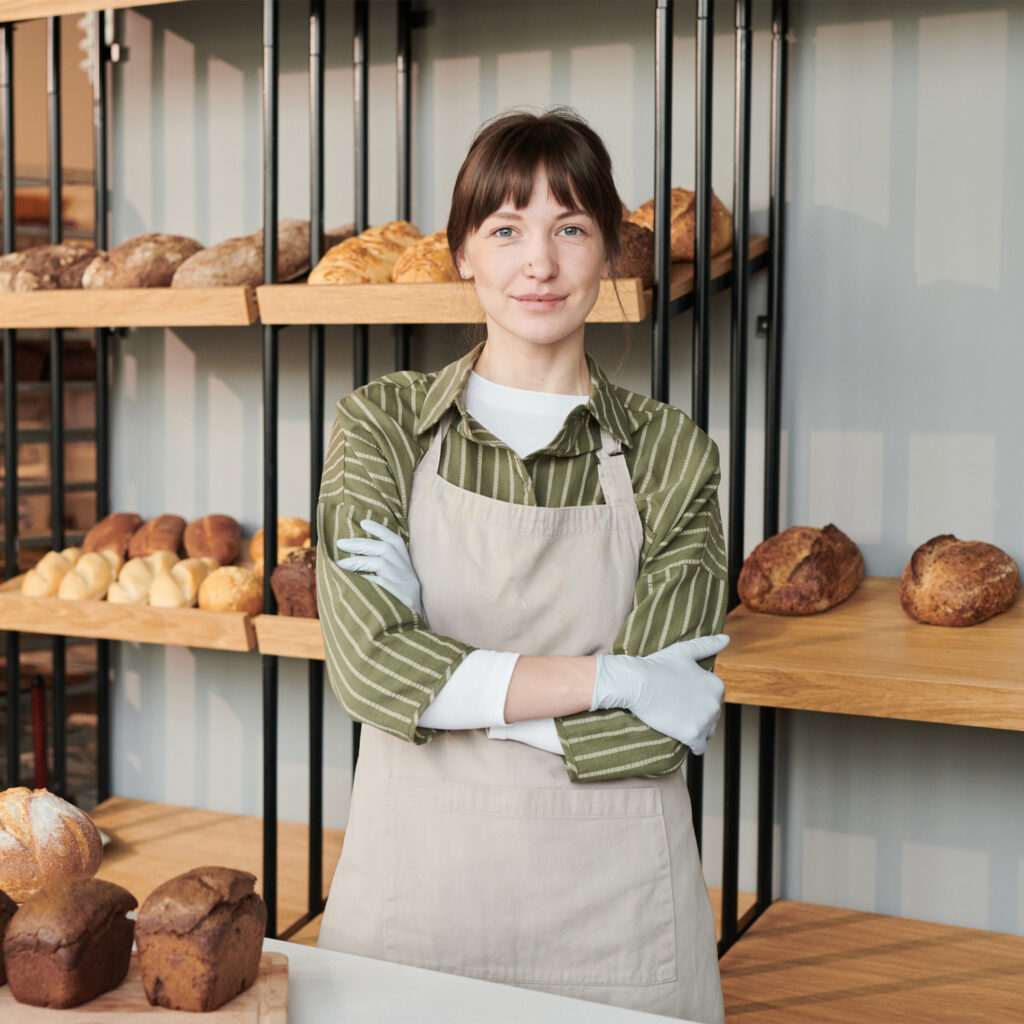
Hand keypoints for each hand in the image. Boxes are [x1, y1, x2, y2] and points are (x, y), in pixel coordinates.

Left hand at [335, 519, 424, 618]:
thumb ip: (385, 576)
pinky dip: (362, 580)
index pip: (397, 543)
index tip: (364, 522)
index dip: (381, 530)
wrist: (412, 638)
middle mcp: (409, 575)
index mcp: (409, 570)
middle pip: (386, 549)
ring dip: (357, 561)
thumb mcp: (399, 591)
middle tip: (340, 542)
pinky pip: (376, 583)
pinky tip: (350, 583)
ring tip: (340, 565)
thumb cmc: (400, 614)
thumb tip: (355, 564)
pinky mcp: (399, 598)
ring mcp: (405, 586)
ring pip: (381, 562)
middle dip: (361, 543)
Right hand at [591, 634, 729, 754]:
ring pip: (707, 733)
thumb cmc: (658, 666)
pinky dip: (693, 746)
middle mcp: (716, 703)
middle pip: (712, 718)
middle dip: (699, 717)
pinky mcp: (693, 734)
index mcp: (717, 685)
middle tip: (679, 712)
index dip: (699, 701)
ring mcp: (705, 720)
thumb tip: (727, 638)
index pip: (714, 701)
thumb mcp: (684, 651)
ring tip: (679, 724)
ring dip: (697, 731)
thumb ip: (708, 645)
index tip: (684, 700)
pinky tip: (682, 740)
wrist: (637, 682)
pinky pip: (699, 747)